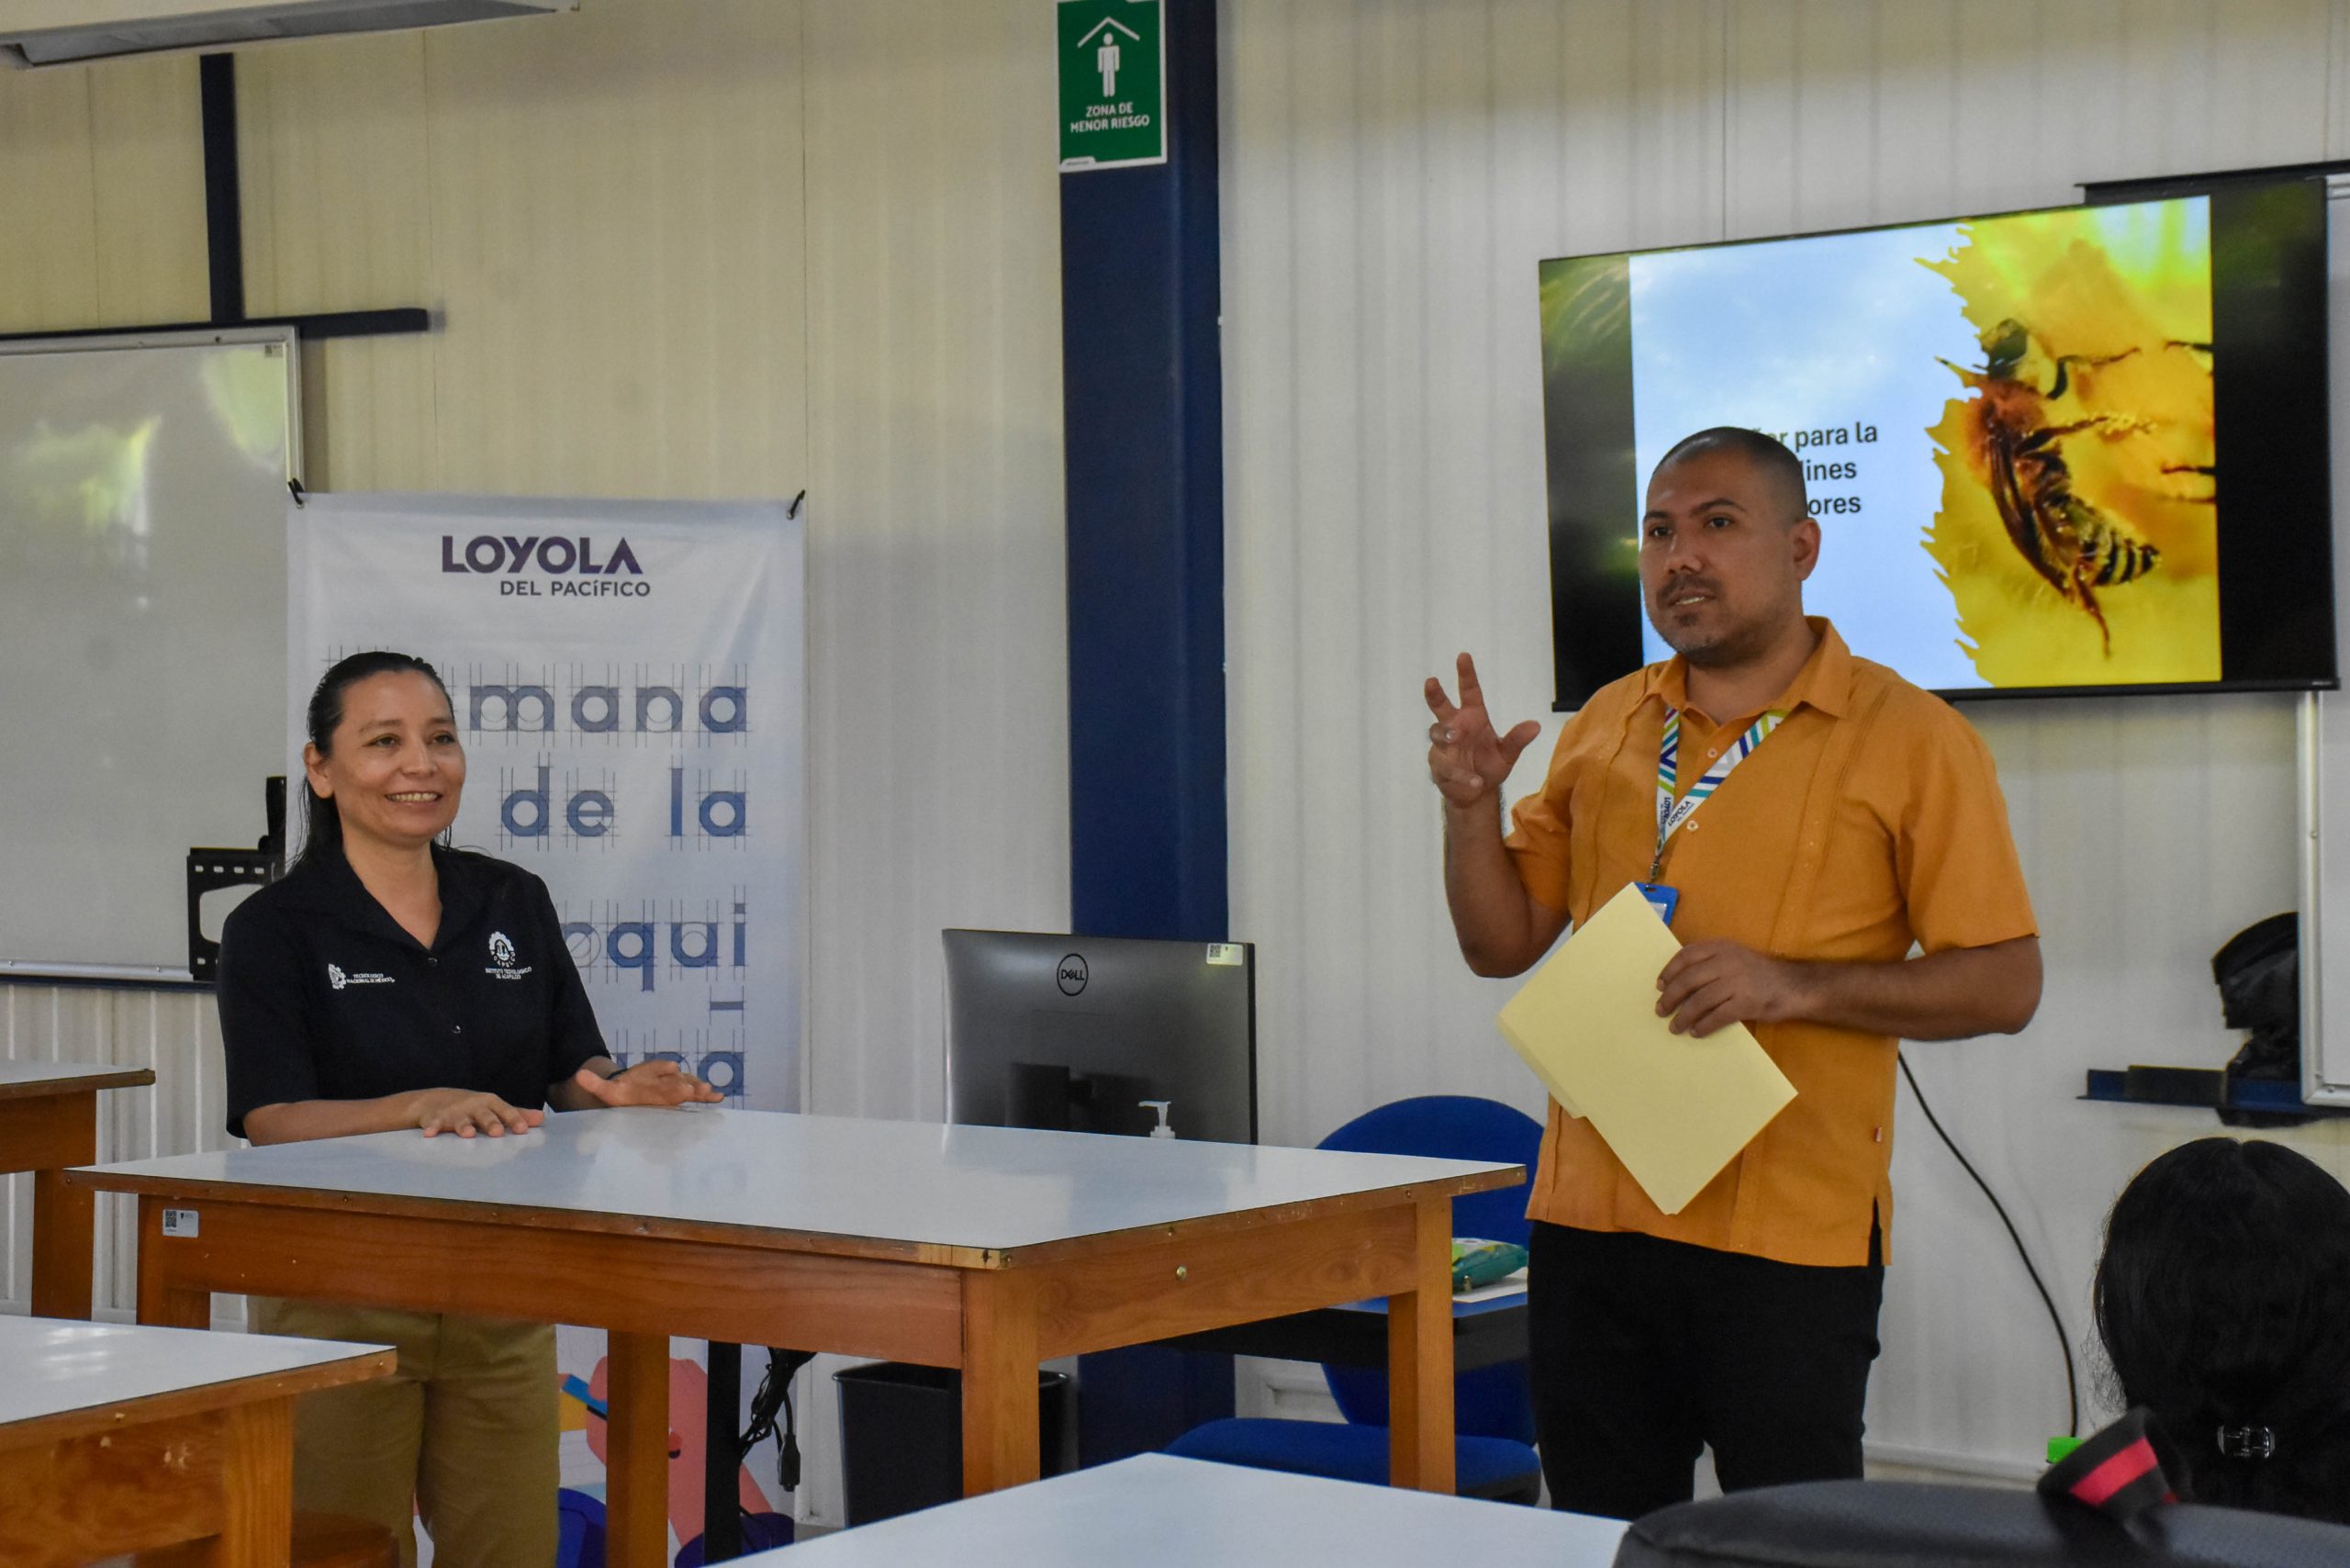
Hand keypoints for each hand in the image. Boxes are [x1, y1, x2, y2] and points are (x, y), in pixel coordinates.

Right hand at [412, 1089, 544, 1137]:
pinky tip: (430, 1134)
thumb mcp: (493, 1108)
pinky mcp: (436, 1118)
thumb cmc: (472, 1107)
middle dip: (491, 1123)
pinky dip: (432, 1128)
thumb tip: (542, 1119)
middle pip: (484, 1115)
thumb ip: (517, 1114)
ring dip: (464, 1126)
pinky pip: (434, 1124)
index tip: (523, 1130)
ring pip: (460, 1120)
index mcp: (490, 1104)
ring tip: (469, 1134)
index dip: (514, 1119)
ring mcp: (455, 1111)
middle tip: (498, 1132)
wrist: (435, 1100)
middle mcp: (474, 1106)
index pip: (505, 1111)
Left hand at [571, 1060, 724, 1108]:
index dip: (664, 1075)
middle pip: (674, 1081)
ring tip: (710, 1094)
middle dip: (683, 1085)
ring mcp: (674, 1085)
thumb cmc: (621, 1093)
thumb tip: (579, 1075)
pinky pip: (695, 1094)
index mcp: (645, 1075)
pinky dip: (706, 1096)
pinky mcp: (682, 1094)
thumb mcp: (605, 1089)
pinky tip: (719, 1098)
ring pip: (688, 1085)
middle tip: (692, 1090)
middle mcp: (662, 1078)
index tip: (674, 1074)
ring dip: (698, 1089)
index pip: (656, 1072)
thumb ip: (595, 1084)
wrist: (633, 1088)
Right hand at [1425, 652, 1540, 809]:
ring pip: (1437, 734)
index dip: (1466, 674)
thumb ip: (1517, 739)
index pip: (1469, 692)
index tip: (1463, 656)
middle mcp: (1455, 727)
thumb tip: (1536, 725)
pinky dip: (1463, 775)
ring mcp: (1443, 747)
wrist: (1475, 793)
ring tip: (1456, 738)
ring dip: (1446, 735)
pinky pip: (1448, 768)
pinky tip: (1476, 781)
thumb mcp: (1507, 753)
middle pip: (1440, 707)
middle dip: (1435, 694)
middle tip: (1432, 681)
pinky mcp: (1439, 766)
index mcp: (1472, 718)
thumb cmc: (1489, 766)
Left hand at [1655, 940, 1810, 1036]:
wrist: (1794, 986)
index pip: (1686, 955)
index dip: (1669, 971)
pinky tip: (1696, 1032)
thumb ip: (1711, 963)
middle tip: (1660, 1010)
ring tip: (1674, 1027)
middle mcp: (1728, 962)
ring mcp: (1738, 982)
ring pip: (1700, 1000)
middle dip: (1670, 997)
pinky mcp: (1747, 1003)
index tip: (1659, 986)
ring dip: (1683, 1016)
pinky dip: (1703, 1026)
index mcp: (1722, 947)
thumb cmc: (1759, 974)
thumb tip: (1676, 983)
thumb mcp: (1735, 957)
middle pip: (1688, 980)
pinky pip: (1717, 1016)